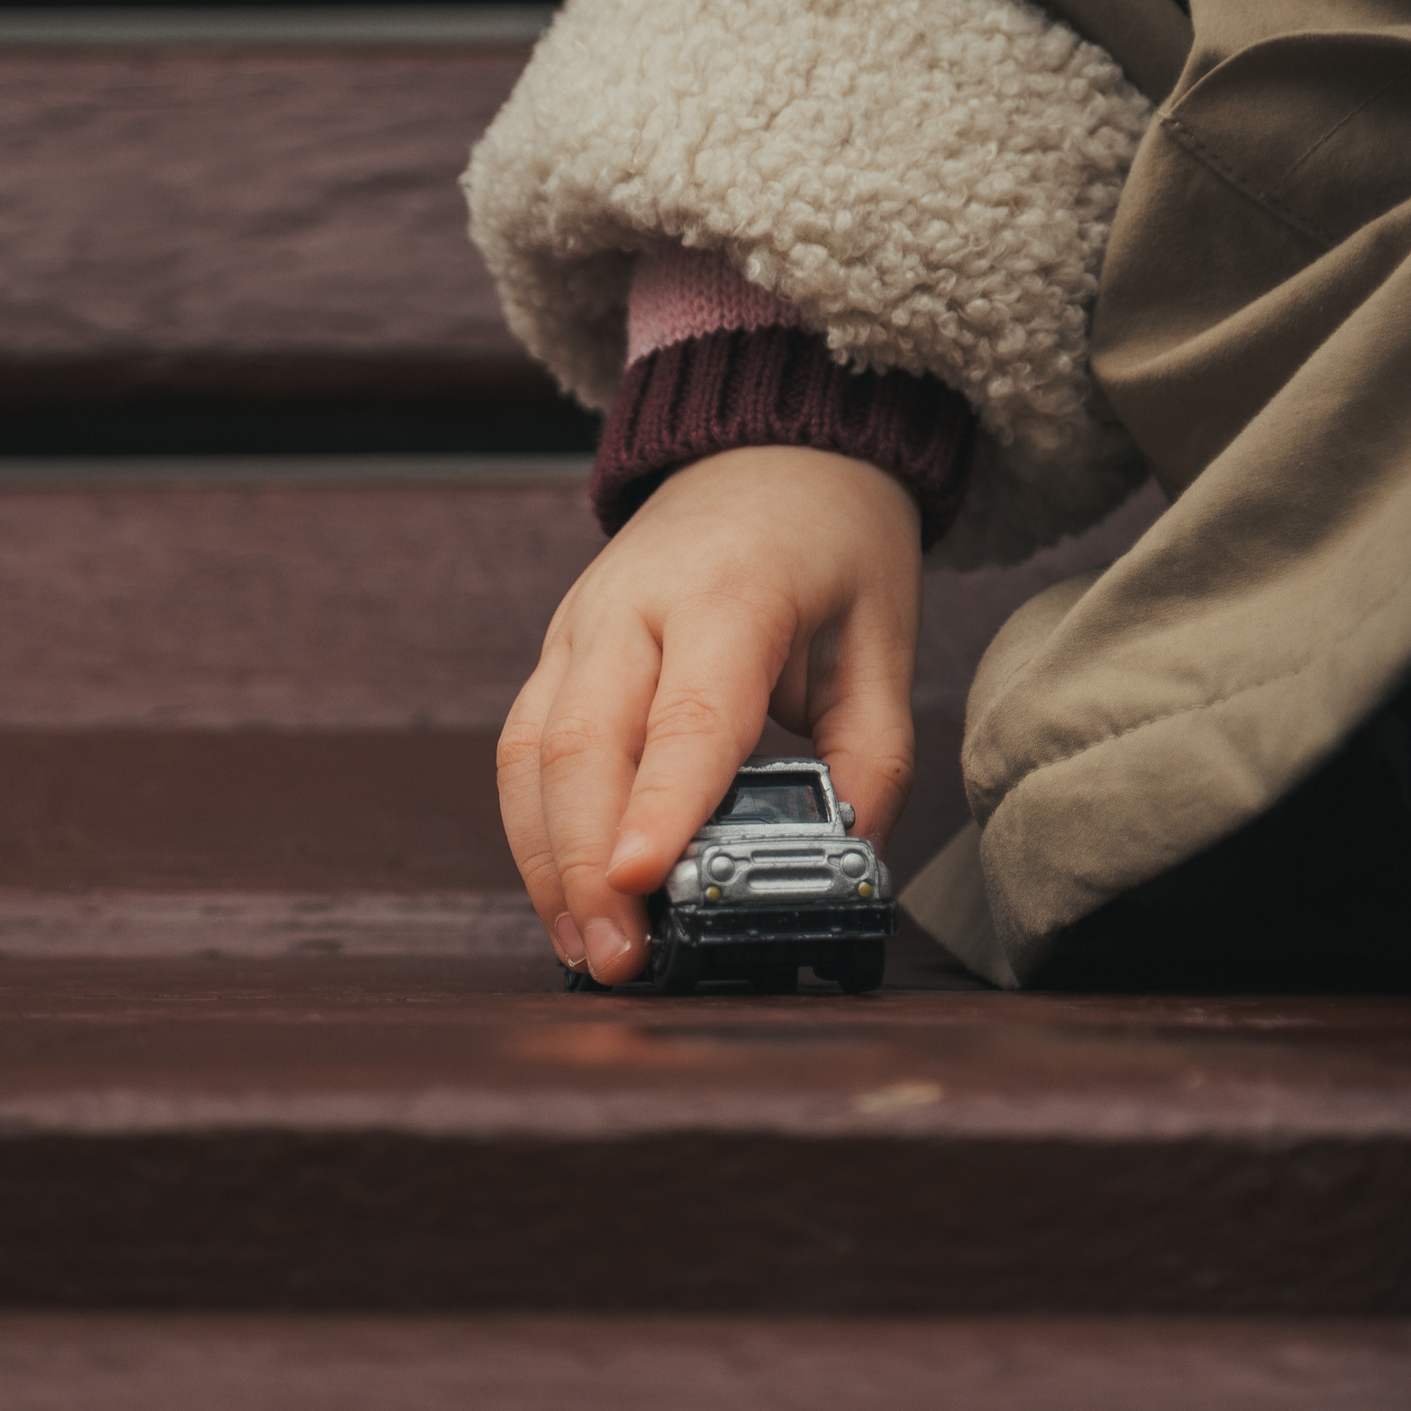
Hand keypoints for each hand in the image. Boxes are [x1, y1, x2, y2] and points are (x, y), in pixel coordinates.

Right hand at [498, 446, 921, 982]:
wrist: (768, 451)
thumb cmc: (833, 541)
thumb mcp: (885, 635)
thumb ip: (873, 753)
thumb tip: (847, 859)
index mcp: (729, 593)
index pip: (689, 714)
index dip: (661, 804)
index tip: (639, 881)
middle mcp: (632, 606)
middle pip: (583, 744)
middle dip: (586, 864)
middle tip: (619, 958)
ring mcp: (579, 625)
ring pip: (532, 753)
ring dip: (545, 861)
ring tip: (585, 949)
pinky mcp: (558, 652)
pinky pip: (524, 748)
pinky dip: (533, 830)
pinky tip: (564, 899)